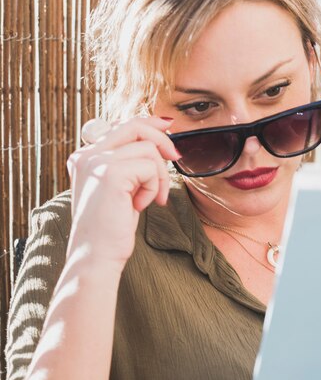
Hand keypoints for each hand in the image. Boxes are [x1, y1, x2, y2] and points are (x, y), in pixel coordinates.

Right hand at [65, 117, 180, 268]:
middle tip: (176, 158)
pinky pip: (150, 167)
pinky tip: (141, 206)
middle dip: (162, 140)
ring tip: (150, 199)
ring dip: (159, 177)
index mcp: (86, 157)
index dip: (149, 123)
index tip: (169, 128)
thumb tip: (158, 141)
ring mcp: (96, 162)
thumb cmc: (111, 228)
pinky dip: (154, 187)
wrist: (96, 256)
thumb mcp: (122, 189)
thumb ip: (130, 164)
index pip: (121, 125)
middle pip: (134, 126)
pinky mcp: (110, 172)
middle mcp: (87, 155)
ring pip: (148, 149)